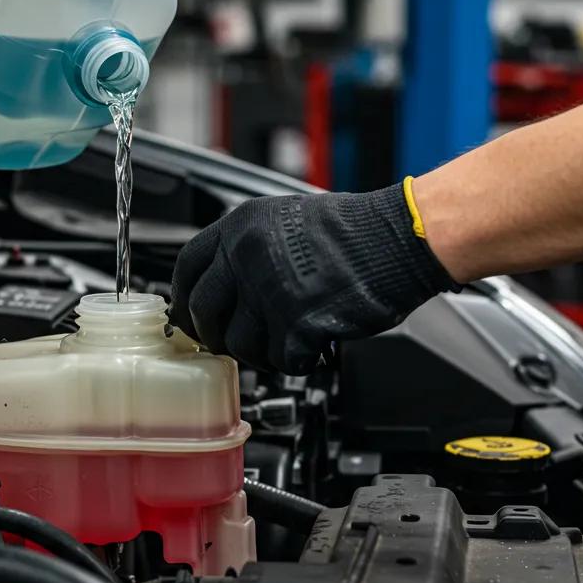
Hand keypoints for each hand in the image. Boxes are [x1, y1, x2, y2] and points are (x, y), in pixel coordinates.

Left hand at [170, 184, 457, 373]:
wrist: (399, 237)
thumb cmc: (352, 230)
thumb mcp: (282, 221)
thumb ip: (245, 250)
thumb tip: (219, 288)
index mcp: (240, 227)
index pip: (187, 267)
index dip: (183, 296)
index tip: (186, 313)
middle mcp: (246, 256)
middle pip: (203, 311)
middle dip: (212, 334)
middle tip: (226, 342)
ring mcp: (269, 290)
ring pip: (238, 343)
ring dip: (257, 352)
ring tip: (282, 343)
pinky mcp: (297, 323)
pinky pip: (280, 360)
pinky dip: (296, 361)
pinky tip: (311, 347)